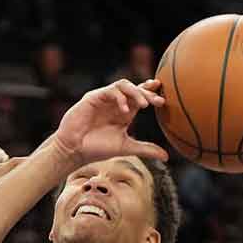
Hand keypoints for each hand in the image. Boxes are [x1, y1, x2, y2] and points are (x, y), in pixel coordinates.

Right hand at [53, 79, 168, 165]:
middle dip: (147, 93)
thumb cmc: (97, 149)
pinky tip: (125, 111)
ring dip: (135, 93)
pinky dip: (120, 98)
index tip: (163, 99)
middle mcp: (115, 103)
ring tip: (144, 106)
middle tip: (158, 102)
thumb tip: (167, 156)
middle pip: (134, 89)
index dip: (150, 93)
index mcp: (123, 112)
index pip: (139, 96)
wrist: (75, 151)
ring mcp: (103, 98)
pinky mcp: (93, 98)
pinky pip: (110, 91)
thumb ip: (145, 149)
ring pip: (123, 85)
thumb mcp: (126, 147)